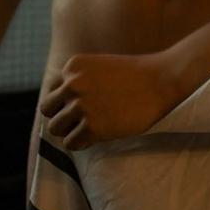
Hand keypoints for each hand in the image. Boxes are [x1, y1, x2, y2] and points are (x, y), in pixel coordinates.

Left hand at [38, 50, 180, 150]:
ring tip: (89, 129)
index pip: (52, 90)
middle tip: (79, 120)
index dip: (64, 100)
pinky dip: (81, 143)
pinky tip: (96, 136)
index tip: (79, 105)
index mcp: (73, 66)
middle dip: (61, 116)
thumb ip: (79, 80)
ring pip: (55, 128)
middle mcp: (72, 84)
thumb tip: (61, 105)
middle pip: (48, 109)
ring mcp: (81, 106)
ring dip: (70, 131)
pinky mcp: (92, 127)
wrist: (161, 81)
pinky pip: (71, 143)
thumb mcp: (100, 66)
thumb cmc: (134, 75)